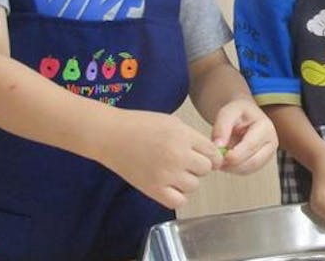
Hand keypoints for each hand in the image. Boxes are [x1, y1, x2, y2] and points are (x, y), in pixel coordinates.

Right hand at [95, 109, 222, 208]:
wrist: (111, 135)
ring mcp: (166, 174)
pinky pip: (179, 201)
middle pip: (206, 169)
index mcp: (183, 136)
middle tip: (185, 162)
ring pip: (194, 185)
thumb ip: (192, 137)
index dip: (213, 155)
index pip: (213, 152)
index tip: (207, 157)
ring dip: (187, 180)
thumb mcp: (172, 122)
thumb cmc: (140, 125)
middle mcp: (178, 155)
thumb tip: (211, 151)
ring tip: (173, 172)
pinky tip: (169, 185)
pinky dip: (177, 196)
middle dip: (199, 166)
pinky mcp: (153, 189)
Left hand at [210, 97, 276, 174]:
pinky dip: (234, 169)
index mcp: (266, 127)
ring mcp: (268, 154)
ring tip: (219, 160)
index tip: (219, 156)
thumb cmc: (237, 112)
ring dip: (232, 168)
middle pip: (253, 162)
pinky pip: (247, 171)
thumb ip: (222, 127)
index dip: (234, 154)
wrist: (244, 116)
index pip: (251, 146)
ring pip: (249, 169)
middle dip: (232, 164)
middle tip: (216, 161)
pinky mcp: (261, 162)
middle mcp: (271, 143)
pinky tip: (225, 162)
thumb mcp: (228, 112)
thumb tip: (218, 146)